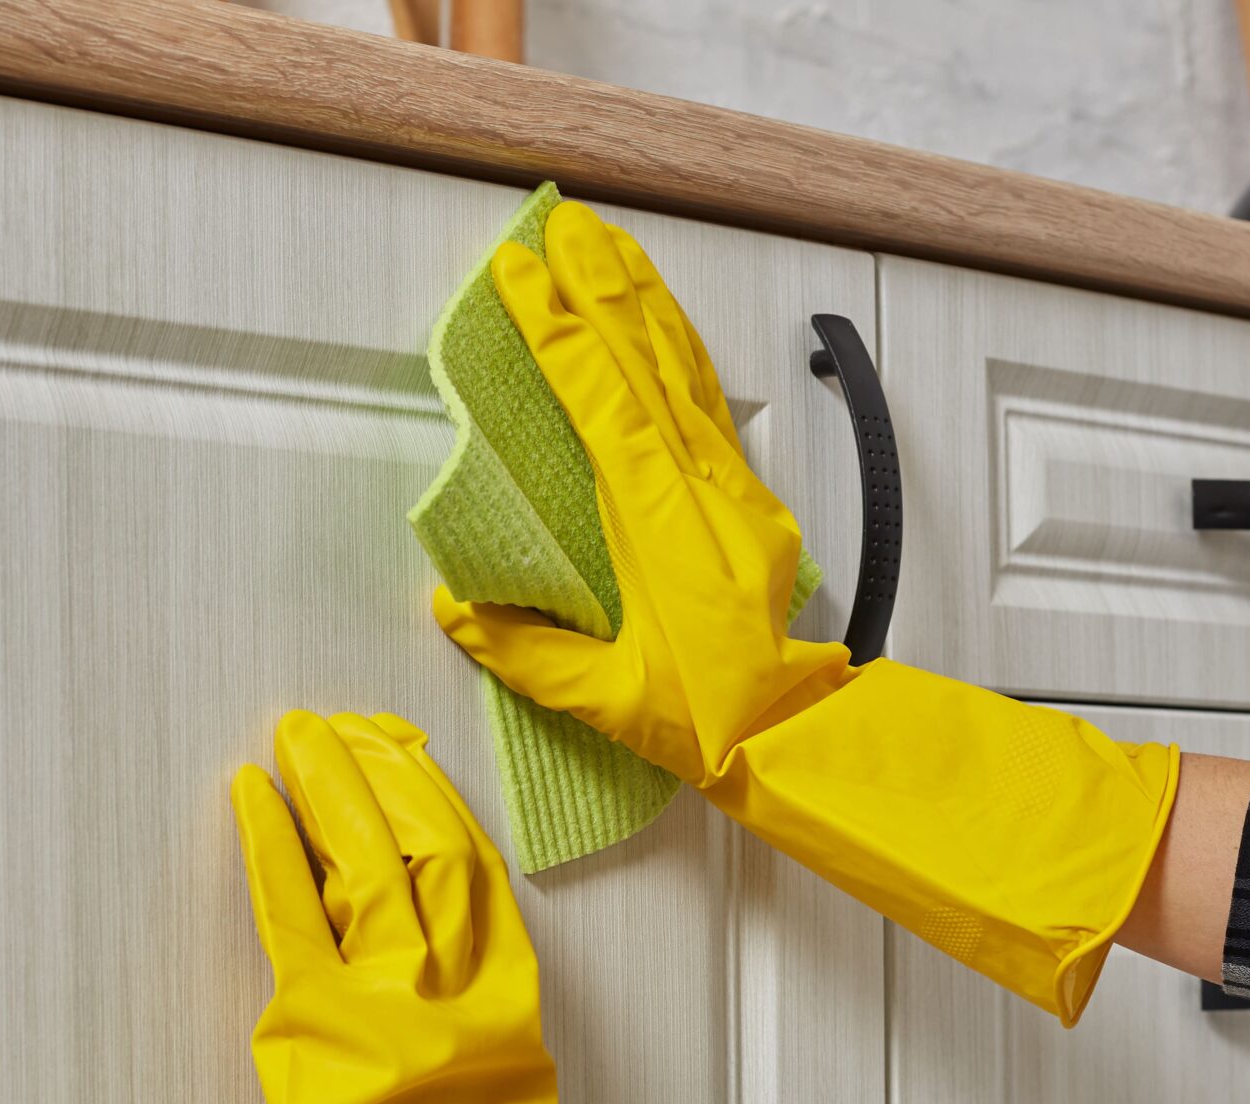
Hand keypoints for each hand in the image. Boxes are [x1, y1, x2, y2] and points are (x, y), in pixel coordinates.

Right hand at [429, 202, 852, 786]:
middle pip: (647, 368)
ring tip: (610, 245)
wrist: (792, 732)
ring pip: (685, 374)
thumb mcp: (606, 702)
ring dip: (644, 304)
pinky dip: (682, 352)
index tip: (519, 277)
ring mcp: (732, 491)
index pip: (603, 410)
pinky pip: (710, 405)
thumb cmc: (707, 722)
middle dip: (601, 289)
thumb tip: (456, 611)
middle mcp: (703, 495)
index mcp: (663, 534)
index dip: (557, 337)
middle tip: (565, 224)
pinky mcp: (747, 499)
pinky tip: (661, 320)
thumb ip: (528, 656)